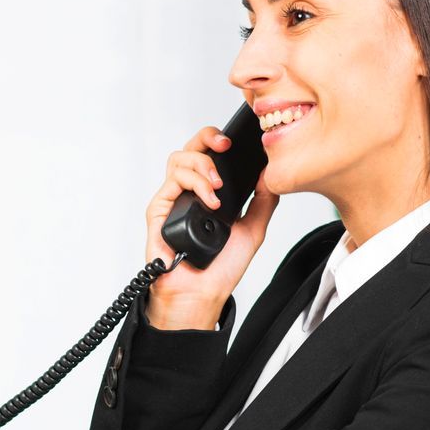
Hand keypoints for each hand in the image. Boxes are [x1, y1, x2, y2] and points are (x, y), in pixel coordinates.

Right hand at [144, 124, 278, 329]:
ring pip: (179, 159)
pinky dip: (194, 184)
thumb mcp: (254, 228)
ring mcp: (173, 199)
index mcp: (208, 192)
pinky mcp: (159, 209)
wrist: (203, 292)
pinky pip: (172, 181)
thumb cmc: (222, 267)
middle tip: (224, 146)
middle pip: (191, 148)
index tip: (236, 142)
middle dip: (207, 138)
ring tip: (219, 187)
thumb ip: (264, 200)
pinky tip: (210, 201)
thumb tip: (270, 173)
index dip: (218, 140)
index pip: (209, 155)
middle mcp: (189, 192)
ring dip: (203, 165)